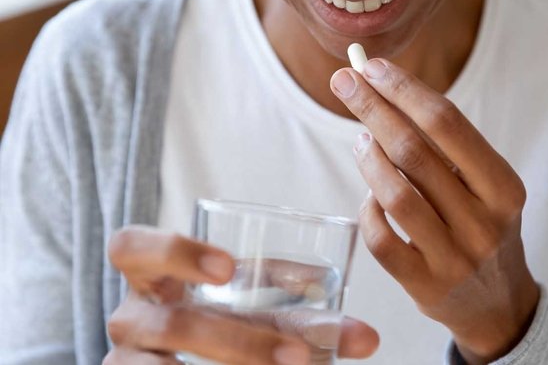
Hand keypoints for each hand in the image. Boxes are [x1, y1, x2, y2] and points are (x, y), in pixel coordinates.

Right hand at [104, 226, 378, 363]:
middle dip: (241, 340)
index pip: (131, 246)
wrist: (184, 359)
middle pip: (170, 323)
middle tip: (298, 354)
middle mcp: (130, 315)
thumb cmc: (224, 321)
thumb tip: (369, 338)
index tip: (227, 268)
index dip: (173, 251)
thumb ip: (304, 315)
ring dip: (237, 364)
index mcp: (151, 273)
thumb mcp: (256, 309)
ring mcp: (126, 359)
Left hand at [330, 59, 539, 362]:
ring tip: (360, 139)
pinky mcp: (425, 285)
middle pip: (415, 151)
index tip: (371, 67)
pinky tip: (369, 194)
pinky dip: (368, 208)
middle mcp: (484, 221)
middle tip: (344, 81)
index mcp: (504, 186)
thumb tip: (384, 91)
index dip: (404, 90)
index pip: (447, 123)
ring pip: (395, 195)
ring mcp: (454, 257)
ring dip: (368, 157)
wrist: (499, 303)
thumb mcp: (485, 186)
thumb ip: (444, 147)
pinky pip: (381, 239)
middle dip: (373, 108)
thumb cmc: (483, 226)